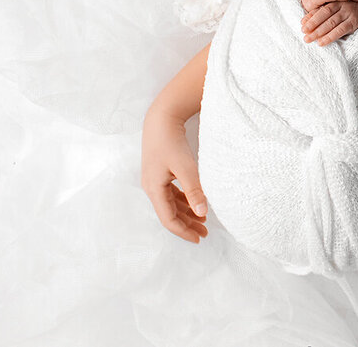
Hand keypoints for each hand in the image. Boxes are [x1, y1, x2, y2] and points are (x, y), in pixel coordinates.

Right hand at [141, 107, 208, 242]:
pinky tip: (195, 203)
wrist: (160, 118)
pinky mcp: (160, 172)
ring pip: (171, 204)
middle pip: (169, 214)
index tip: (200, 238)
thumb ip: (194, 190)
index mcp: (154, 189)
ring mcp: (155, 180)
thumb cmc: (171, 141)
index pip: (168, 219)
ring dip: (187, 213)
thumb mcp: (185, 167)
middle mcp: (151, 187)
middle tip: (205, 233)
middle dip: (187, 225)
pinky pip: (172, 194)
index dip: (184, 231)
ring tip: (204, 219)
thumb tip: (203, 213)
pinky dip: (184, 200)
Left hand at [300, 0, 357, 45]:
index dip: (311, 17)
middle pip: (324, 14)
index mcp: (335, 0)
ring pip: (331, 23)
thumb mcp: (334, 7)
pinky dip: (330, 37)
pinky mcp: (354, 22)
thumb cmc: (346, 9)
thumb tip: (303, 21)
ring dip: (319, 32)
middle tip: (303, 34)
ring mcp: (348, 13)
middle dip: (312, 25)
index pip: (321, 9)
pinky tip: (322, 43)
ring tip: (309, 39)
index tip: (302, 25)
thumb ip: (319, 12)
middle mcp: (341, 5)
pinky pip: (340, 30)